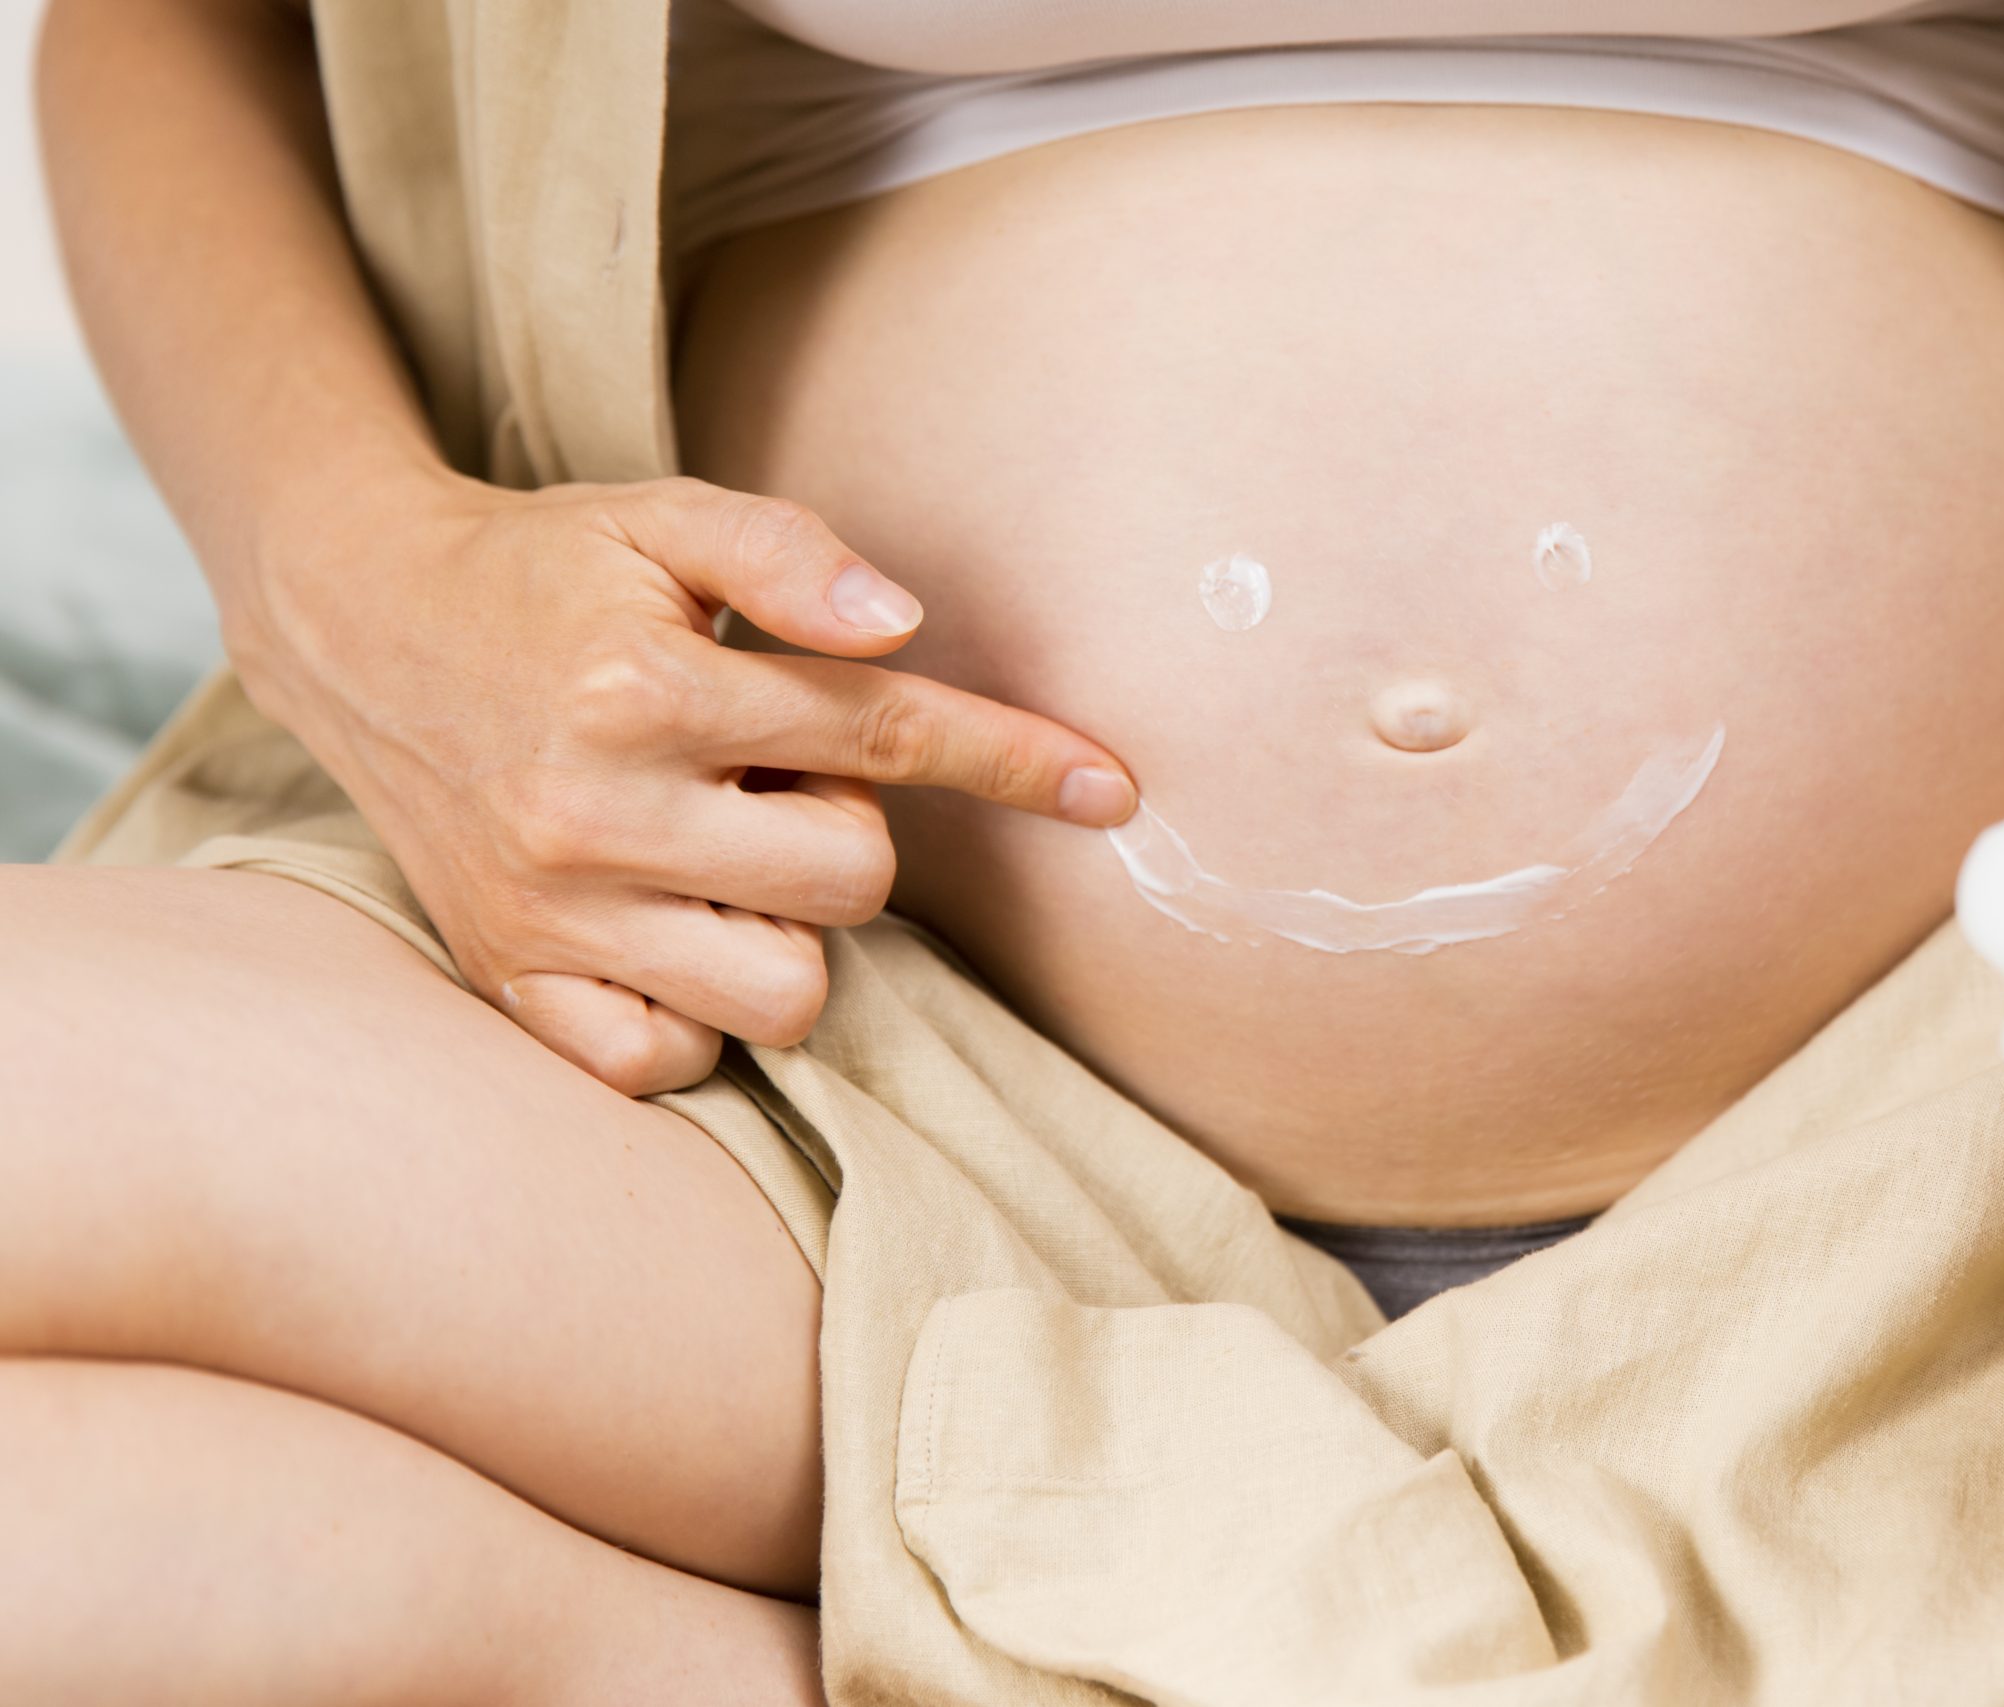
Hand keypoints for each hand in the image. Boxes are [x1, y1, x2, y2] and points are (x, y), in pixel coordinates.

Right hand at [235, 468, 1136, 1095]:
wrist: (361, 623)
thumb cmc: (547, 572)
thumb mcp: (668, 518)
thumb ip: (793, 557)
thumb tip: (905, 624)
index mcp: (646, 694)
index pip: (882, 738)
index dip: (1013, 760)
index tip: (1112, 788)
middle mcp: (594, 817)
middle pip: (851, 881)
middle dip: (847, 831)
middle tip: (766, 776)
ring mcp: (550, 918)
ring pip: (783, 991)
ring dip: (788, 928)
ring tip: (723, 854)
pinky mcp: (514, 983)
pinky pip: (673, 1060)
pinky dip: (701, 1010)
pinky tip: (674, 930)